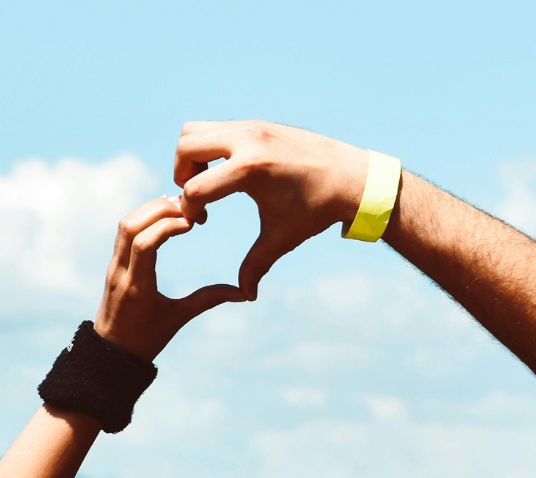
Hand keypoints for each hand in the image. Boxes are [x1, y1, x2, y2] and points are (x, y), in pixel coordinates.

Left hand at [94, 195, 246, 360]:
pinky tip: (164, 214)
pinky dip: (143, 217)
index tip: (193, 223)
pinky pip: (124, 232)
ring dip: (150, 210)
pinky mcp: (113, 264)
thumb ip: (209, 300)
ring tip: (179, 207)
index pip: (144, 243)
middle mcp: (120, 272)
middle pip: (130, 225)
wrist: (111, 353)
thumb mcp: (178, 319)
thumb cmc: (146, 340)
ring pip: (124, 224)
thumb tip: (244, 293)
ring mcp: (113, 266)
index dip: (168, 226)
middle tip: (189, 208)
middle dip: (159, 210)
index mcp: (136, 286)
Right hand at [174, 120, 374, 297]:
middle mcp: (248, 140)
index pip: (195, 188)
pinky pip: (216, 129)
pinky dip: (209, 148)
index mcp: (250, 169)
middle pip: (186, 146)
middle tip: (196, 197)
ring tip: (208, 182)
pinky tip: (227, 173)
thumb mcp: (283, 238)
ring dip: (191, 157)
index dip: (190, 210)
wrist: (354, 178)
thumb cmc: (318, 210)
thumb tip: (246, 295)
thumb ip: (256, 265)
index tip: (203, 223)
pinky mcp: (258, 124)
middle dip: (181, 174)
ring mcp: (253, 127)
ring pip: (195, 130)